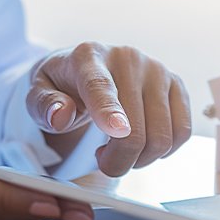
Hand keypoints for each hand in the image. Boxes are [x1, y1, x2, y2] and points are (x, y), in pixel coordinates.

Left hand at [26, 42, 190, 176]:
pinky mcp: (176, 85)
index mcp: (88, 57)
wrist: (88, 69)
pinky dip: (163, 151)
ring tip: (119, 151)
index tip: (117, 132)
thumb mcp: (38, 95)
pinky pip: (182, 132)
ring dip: (140, 160)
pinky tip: (142, 145)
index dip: (109, 111)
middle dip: (118, 161)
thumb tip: (61, 115)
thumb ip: (44, 106)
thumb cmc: (62, 87)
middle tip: (103, 161)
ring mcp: (157, 70)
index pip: (100, 86)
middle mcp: (127, 58)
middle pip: (135, 129)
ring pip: (162, 136)